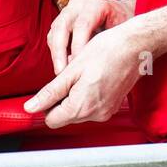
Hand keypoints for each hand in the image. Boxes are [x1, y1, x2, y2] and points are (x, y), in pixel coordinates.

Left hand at [24, 25, 142, 127]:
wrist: (136, 46)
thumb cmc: (106, 51)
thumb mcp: (72, 69)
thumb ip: (50, 92)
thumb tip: (31, 108)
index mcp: (82, 106)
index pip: (51, 120)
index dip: (47, 103)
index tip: (52, 86)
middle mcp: (95, 115)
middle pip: (65, 117)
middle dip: (62, 99)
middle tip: (71, 75)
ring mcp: (106, 112)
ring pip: (77, 112)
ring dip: (74, 96)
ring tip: (85, 74)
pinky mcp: (113, 107)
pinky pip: (91, 107)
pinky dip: (87, 96)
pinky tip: (93, 78)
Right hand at [47, 0, 133, 73]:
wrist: (121, 15)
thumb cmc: (123, 24)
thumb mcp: (121, 32)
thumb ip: (107, 44)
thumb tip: (91, 64)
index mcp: (96, 4)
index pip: (82, 25)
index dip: (78, 46)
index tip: (79, 66)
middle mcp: (79, 4)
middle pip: (62, 27)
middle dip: (59, 52)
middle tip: (61, 72)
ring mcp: (68, 11)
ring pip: (54, 32)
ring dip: (56, 55)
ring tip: (61, 74)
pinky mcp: (62, 20)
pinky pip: (53, 37)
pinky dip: (56, 53)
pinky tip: (63, 67)